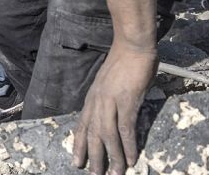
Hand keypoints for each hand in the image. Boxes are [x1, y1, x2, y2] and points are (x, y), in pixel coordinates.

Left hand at [72, 42, 155, 174]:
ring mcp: (111, 102)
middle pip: (93, 135)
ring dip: (111, 157)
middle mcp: (97, 102)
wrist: (132, 46)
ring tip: (115, 174)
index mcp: (92, 98)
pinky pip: (126, 128)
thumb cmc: (124, 62)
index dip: (80, 145)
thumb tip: (113, 114)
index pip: (83, 125)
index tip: (77, 161)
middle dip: (93, 157)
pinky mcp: (127, 101)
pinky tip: (130, 159)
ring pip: (108, 135)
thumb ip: (108, 99)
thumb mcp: (109, 83)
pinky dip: (127, 146)